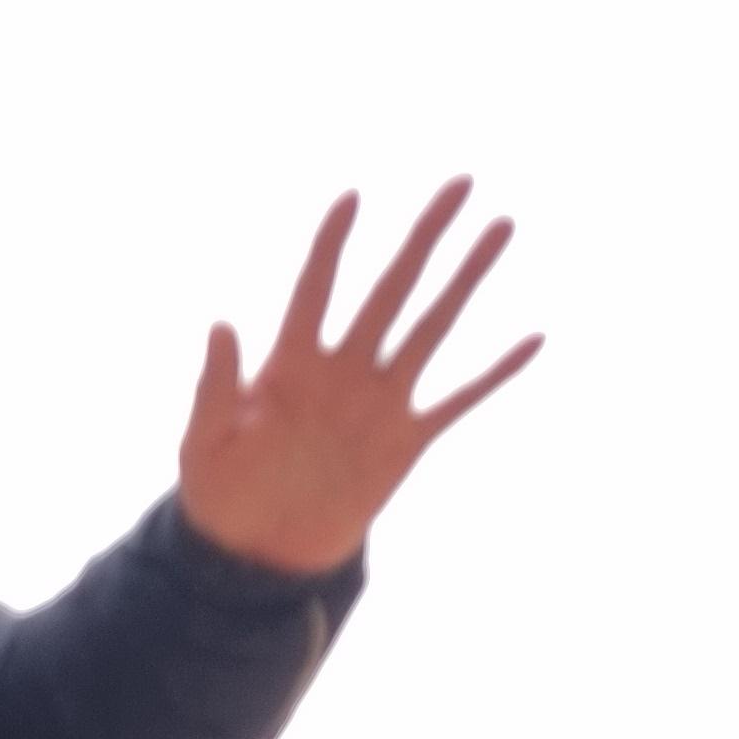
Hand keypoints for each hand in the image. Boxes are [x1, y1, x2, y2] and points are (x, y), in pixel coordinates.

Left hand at [178, 180, 541, 575]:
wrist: (259, 557)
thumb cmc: (220, 498)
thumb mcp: (205, 445)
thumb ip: (215, 388)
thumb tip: (219, 324)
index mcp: (290, 365)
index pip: (314, 289)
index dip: (331, 246)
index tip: (351, 198)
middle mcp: (342, 371)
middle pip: (390, 289)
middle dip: (424, 237)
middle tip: (461, 182)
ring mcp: (378, 402)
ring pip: (431, 327)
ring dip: (466, 279)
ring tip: (501, 227)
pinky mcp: (404, 442)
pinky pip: (458, 400)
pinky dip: (495, 373)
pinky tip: (534, 339)